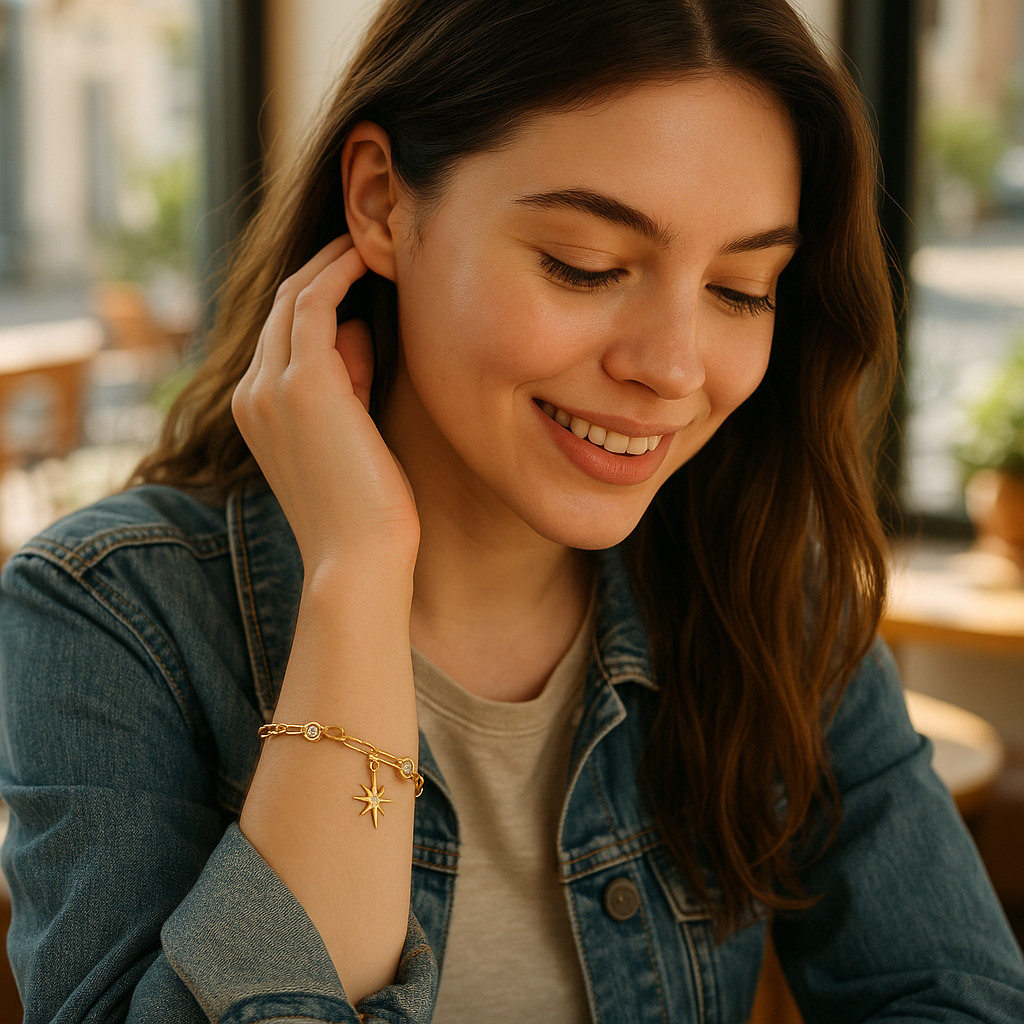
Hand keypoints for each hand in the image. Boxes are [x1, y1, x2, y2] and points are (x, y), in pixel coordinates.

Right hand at [232, 236, 418, 577]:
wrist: (357, 562)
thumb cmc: (365, 510)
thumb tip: (360, 332)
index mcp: (257, 412)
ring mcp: (270, 387)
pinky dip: (339, 273)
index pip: (280, 335)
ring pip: (294, 298)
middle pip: (280, 308)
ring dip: (331, 263)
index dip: (317, 296)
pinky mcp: (303, 384)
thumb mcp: (349, 434)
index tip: (354, 272)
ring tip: (372, 242)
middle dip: (321, 269)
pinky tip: (368, 258)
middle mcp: (252, 394)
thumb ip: (348, 383)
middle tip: (363, 242)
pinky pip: (315, 304)